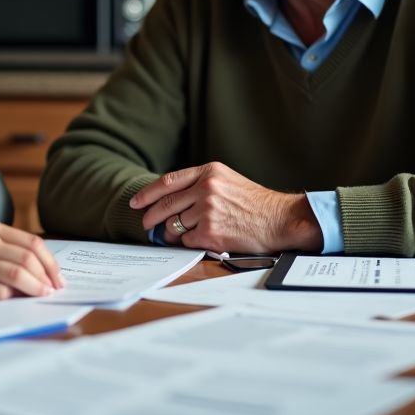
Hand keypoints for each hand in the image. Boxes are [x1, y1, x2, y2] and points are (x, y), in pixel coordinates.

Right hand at [0, 220, 63, 298]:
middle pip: (29, 259)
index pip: (32, 243)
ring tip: (42, 296)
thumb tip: (34, 268)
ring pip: (19, 275)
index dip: (50, 262)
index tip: (57, 276)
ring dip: (36, 288)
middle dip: (48, 276)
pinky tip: (17, 301)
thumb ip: (0, 247)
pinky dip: (13, 298)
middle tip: (54, 289)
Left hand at [128, 161, 321, 253]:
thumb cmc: (255, 203)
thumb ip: (200, 183)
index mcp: (209, 172)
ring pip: (174, 224)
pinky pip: (187, 240)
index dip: (147, 193)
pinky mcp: (211, 232)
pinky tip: (200, 240)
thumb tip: (171, 199)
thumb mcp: (227, 180)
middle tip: (145, 224)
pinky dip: (189, 242)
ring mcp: (207, 211)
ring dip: (172, 232)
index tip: (135, 202)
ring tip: (178, 235)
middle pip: (165, 204)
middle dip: (151, 216)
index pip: (168, 182)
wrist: (279, 219)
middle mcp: (206, 188)